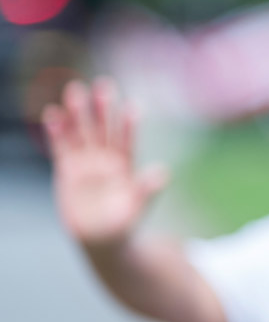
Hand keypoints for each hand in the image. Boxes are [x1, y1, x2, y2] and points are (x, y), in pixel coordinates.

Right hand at [42, 79, 168, 250]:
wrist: (101, 238)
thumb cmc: (123, 223)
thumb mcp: (137, 208)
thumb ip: (147, 190)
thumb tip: (163, 173)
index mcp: (125, 167)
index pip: (127, 141)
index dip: (129, 125)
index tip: (133, 105)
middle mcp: (105, 160)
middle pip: (104, 130)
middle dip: (103, 109)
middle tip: (103, 83)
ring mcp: (86, 164)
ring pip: (82, 134)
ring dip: (78, 114)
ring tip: (75, 90)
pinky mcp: (67, 170)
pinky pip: (61, 148)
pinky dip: (57, 132)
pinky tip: (52, 115)